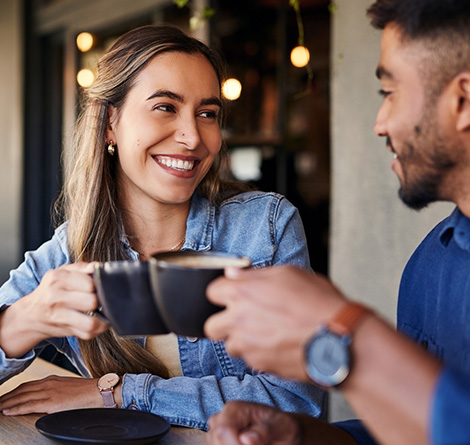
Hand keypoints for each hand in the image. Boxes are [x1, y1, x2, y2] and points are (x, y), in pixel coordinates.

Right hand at [0, 262, 108, 357]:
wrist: (30, 315)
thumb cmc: (51, 290)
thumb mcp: (61, 273)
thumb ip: (81, 267)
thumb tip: (98, 266)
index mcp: (57, 279)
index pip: (89, 283)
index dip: (99, 284)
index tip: (99, 286)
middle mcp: (55, 297)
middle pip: (92, 301)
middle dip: (101, 300)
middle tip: (102, 298)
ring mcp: (59, 316)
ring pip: (91, 322)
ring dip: (103, 318)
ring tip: (103, 310)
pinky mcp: (65, 331)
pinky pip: (88, 333)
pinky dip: (98, 328)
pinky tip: (98, 320)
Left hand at [0, 375, 105, 414]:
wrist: (99, 391)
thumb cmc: (87, 391)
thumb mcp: (68, 387)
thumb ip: (55, 391)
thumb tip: (46, 401)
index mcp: (52, 379)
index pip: (27, 385)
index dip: (13, 392)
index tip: (4, 397)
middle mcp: (49, 383)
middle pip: (21, 390)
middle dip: (6, 397)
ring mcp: (50, 391)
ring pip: (22, 397)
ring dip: (6, 403)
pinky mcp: (52, 402)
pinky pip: (29, 405)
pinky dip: (16, 408)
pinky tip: (8, 411)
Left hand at [204, 266, 346, 380]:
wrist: (338, 337)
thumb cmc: (318, 302)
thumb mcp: (289, 274)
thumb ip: (255, 274)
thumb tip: (233, 273)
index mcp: (243, 292)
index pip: (212, 292)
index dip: (223, 292)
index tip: (232, 294)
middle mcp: (239, 320)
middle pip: (210, 326)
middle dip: (223, 322)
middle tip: (241, 318)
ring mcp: (248, 345)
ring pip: (229, 346)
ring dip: (241, 340)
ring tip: (264, 333)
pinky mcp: (260, 364)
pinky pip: (249, 359)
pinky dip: (258, 353)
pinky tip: (277, 344)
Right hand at [206, 401, 300, 444]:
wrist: (281, 431)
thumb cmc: (282, 426)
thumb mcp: (281, 427)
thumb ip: (265, 432)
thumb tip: (246, 439)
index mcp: (234, 408)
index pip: (223, 431)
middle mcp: (221, 417)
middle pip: (216, 441)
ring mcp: (216, 430)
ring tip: (255, 444)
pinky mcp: (217, 441)